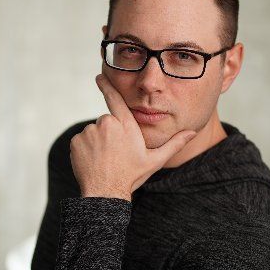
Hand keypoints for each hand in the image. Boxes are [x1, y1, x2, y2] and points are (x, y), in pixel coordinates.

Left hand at [69, 73, 196, 200]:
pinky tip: (94, 161)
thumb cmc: (131, 176)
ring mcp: (90, 132)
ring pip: (94, 131)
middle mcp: (107, 124)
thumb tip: (192, 132)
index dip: (107, 86)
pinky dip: (86, 148)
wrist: (106, 193)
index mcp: (126, 125)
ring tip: (105, 159)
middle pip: (107, 122)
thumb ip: (174, 144)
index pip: (115, 99)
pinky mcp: (77, 141)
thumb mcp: (155, 160)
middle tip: (116, 153)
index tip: (99, 76)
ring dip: (99, 141)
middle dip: (111, 134)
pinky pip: (82, 140)